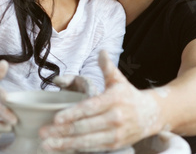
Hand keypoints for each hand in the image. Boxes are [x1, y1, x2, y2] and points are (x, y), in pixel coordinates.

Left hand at [39, 50, 161, 151]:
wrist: (151, 114)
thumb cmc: (129, 96)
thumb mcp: (118, 80)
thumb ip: (107, 67)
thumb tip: (101, 51)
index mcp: (114, 99)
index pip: (90, 108)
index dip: (72, 114)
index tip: (56, 119)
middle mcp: (115, 118)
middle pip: (85, 127)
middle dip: (62, 131)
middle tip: (43, 132)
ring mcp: (116, 134)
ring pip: (87, 141)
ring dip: (66, 144)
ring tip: (48, 144)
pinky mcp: (115, 145)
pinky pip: (93, 149)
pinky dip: (76, 149)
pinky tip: (62, 149)